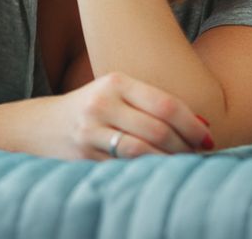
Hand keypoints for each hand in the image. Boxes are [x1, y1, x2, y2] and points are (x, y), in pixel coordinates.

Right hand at [52, 71, 214, 159]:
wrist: (43, 125)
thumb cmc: (95, 109)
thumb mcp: (118, 94)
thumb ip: (154, 105)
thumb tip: (204, 126)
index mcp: (115, 82)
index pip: (166, 105)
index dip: (193, 125)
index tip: (208, 138)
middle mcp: (102, 103)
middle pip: (158, 130)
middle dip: (185, 147)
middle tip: (197, 155)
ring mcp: (91, 130)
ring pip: (143, 151)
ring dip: (169, 162)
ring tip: (180, 164)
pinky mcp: (85, 154)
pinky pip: (126, 167)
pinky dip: (148, 171)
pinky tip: (157, 170)